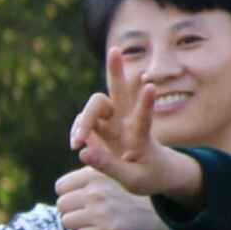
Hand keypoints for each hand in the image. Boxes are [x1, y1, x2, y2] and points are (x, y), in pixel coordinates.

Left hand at [55, 166, 168, 229]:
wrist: (160, 211)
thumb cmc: (131, 191)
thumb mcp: (114, 170)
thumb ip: (89, 173)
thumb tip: (61, 185)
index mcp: (94, 174)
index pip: (60, 187)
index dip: (69, 193)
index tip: (81, 196)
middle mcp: (95, 193)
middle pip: (62, 205)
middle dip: (72, 209)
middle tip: (89, 210)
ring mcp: (100, 213)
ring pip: (67, 221)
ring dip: (79, 222)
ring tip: (96, 219)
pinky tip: (104, 228)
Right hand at [67, 64, 196, 201]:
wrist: (153, 173)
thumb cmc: (148, 176)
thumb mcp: (132, 179)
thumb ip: (108, 166)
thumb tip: (82, 151)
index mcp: (142, 136)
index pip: (144, 117)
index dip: (146, 103)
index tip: (151, 85)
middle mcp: (128, 121)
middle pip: (119, 92)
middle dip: (115, 71)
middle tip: (116, 50)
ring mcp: (114, 122)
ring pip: (96, 105)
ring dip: (84, 119)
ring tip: (76, 142)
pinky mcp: (102, 127)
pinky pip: (85, 120)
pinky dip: (78, 129)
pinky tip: (77, 143)